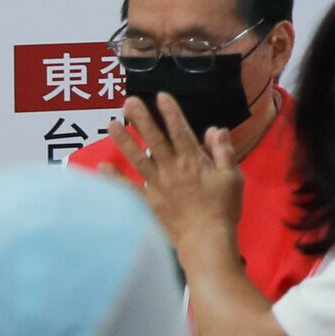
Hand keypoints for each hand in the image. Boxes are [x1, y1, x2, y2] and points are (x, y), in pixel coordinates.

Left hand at [113, 93, 243, 249]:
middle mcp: (172, 169)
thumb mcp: (232, 177)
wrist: (206, 239)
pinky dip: (114, 178)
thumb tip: (216, 129)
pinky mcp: (148, 203)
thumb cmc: (223, 208)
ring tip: (111, 124)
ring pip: (138, 159)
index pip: (181, 131)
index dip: (171, 112)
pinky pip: (128, 189)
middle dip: (141, 119)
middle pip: (155, 139)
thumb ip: (223, 152)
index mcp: (193, 161)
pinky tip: (102, 167)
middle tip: (128, 102)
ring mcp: (157, 186)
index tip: (160, 96)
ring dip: (124, 141)